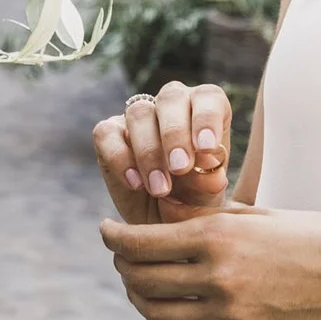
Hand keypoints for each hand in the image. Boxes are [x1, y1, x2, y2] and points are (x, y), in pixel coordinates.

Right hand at [93, 81, 230, 223]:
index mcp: (205, 110)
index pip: (208, 97)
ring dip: (149, 152)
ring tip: (160, 189)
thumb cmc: (191, 202)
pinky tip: (135, 183)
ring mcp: (139, 117)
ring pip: (139, 113)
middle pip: (171, 99)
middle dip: (175, 134)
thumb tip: (213, 172)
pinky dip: (120, 159)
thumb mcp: (205, 198)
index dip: (207, 118)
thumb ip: (209, 183)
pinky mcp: (109, 134)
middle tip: (180, 168)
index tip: (207, 148)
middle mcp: (172, 105)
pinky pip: (107, 134)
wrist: (161, 222)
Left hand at [100, 207, 320, 319]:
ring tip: (141, 291)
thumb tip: (165, 221)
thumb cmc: (312, 236)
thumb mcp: (256, 213)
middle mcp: (219, 275)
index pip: (142, 242)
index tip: (106, 233)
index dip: (114, 239)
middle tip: (123, 261)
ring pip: (158, 316)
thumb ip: (209, 220)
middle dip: (123, 268)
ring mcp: (232, 313)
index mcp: (218, 234)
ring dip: (140, 302)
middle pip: (142, 279)